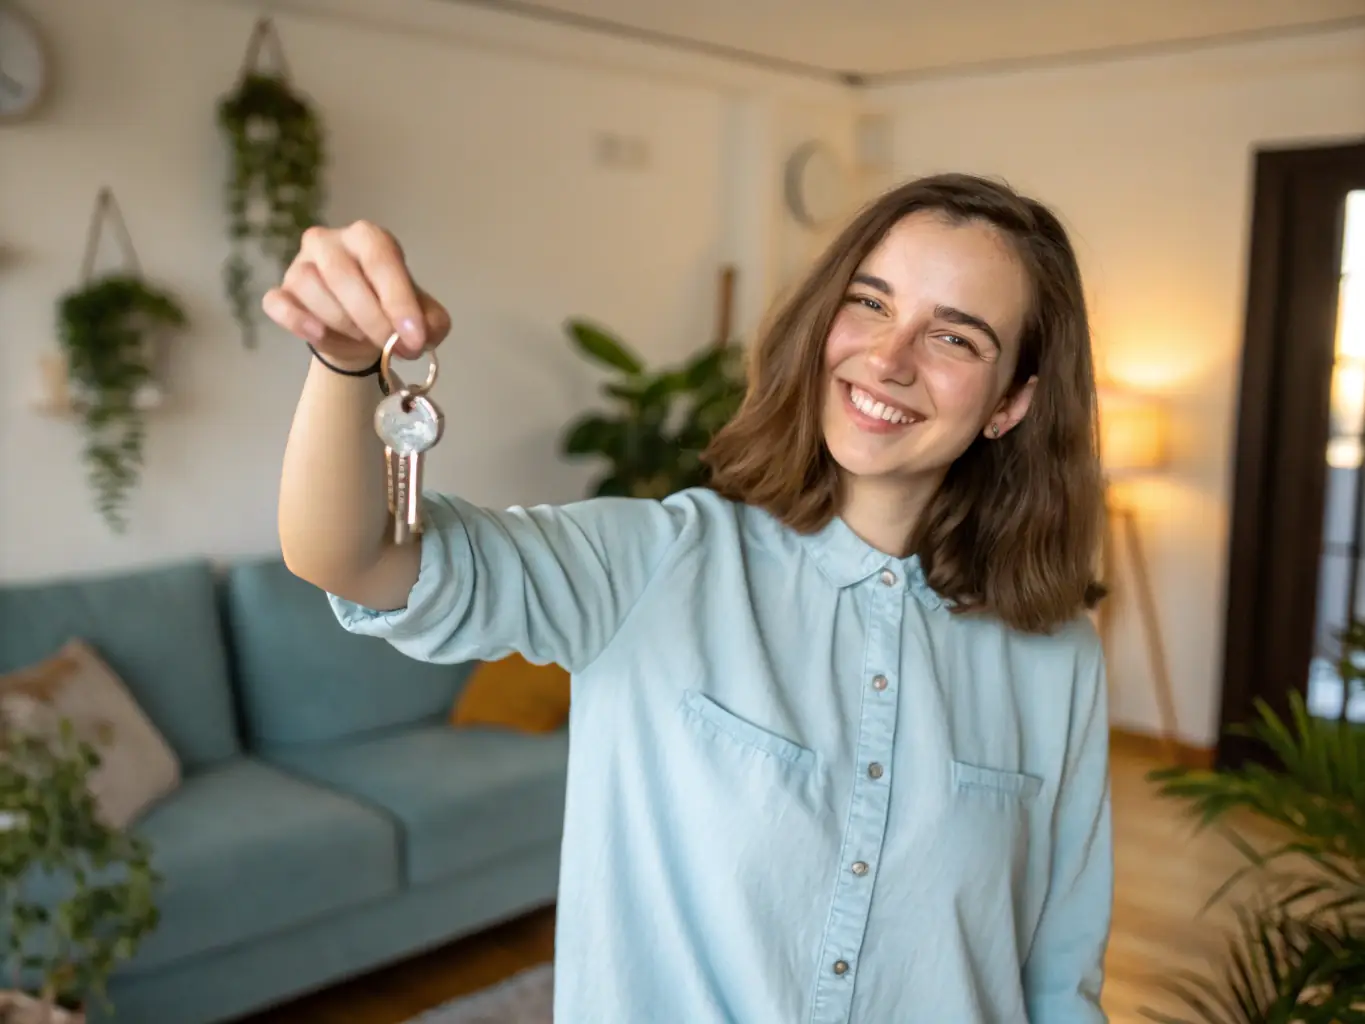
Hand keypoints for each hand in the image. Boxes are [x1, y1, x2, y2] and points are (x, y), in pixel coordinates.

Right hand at [262, 221, 450, 364]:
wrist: (359, 334)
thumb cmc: (391, 313)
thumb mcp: (424, 319)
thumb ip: (431, 323)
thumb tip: (418, 336)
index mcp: (370, 238)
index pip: (381, 260)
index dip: (398, 301)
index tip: (413, 337)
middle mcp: (331, 242)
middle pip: (343, 274)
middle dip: (371, 318)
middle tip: (390, 347)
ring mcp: (300, 264)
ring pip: (311, 286)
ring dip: (341, 322)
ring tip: (361, 337)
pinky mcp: (282, 291)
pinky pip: (278, 302)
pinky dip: (297, 320)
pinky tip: (318, 334)